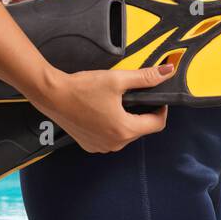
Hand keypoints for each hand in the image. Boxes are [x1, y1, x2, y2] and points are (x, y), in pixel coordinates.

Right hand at [27, 64, 173, 153]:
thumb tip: (168, 71)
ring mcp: (101, 147)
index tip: (157, 97)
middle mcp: (115, 144)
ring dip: (127, 119)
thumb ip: (146, 77)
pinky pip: (110, 138)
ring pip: (126, 134)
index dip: (161, 108)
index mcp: (124, 129)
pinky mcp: (90, 146)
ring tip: (117, 101)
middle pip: (141, 129)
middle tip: (134, 94)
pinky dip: (112, 125)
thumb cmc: (83, 88)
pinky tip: (103, 110)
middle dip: (143, 112)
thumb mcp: (118, 79)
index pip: (157, 124)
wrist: (52, 96)